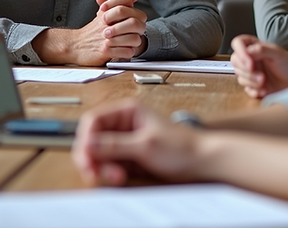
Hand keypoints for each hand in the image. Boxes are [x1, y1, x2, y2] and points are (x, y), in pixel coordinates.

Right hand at [47, 0, 146, 65]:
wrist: (75, 45)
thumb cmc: (93, 30)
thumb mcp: (104, 13)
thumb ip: (121, 3)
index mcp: (107, 12)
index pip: (127, 5)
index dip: (136, 13)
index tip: (135, 18)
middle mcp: (106, 24)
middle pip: (133, 23)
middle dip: (139, 29)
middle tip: (135, 32)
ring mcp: (106, 38)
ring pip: (134, 39)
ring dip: (134, 42)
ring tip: (129, 42)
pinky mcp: (105, 51)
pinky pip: (127, 52)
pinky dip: (128, 52)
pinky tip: (123, 50)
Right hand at [72, 98, 199, 185]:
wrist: (201, 162)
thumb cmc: (182, 147)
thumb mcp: (145, 145)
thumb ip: (115, 145)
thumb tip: (89, 144)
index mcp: (127, 111)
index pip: (93, 120)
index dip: (86, 139)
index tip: (86, 156)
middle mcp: (123, 123)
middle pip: (92, 138)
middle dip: (91, 156)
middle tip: (93, 172)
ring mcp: (125, 140)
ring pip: (99, 153)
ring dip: (101, 167)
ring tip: (115, 176)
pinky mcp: (128, 156)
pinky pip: (109, 163)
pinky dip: (109, 172)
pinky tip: (118, 177)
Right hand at [230, 35, 287, 98]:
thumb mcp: (278, 54)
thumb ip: (262, 50)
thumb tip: (247, 51)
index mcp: (255, 47)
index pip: (238, 43)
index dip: (240, 52)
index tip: (250, 63)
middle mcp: (251, 59)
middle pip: (235, 61)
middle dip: (247, 71)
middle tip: (261, 76)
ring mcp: (252, 73)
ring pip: (240, 77)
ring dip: (251, 81)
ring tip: (265, 82)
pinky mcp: (254, 86)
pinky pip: (246, 89)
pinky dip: (253, 91)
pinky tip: (263, 91)